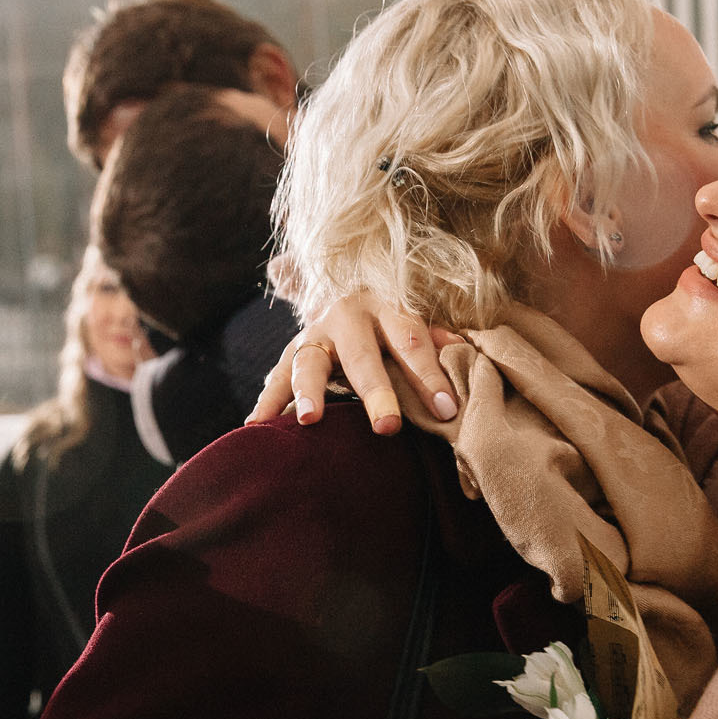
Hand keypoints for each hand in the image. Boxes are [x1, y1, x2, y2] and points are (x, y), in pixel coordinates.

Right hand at [248, 291, 463, 433]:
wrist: (346, 291)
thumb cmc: (392, 322)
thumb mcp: (415, 321)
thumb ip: (436, 338)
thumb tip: (462, 352)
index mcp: (386, 307)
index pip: (411, 340)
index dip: (429, 374)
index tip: (447, 409)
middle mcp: (346, 316)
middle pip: (362, 356)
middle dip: (375, 392)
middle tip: (388, 426)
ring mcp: (314, 334)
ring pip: (309, 362)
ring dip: (308, 391)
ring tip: (308, 420)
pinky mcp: (291, 353)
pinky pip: (275, 378)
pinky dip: (266, 402)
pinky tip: (255, 427)